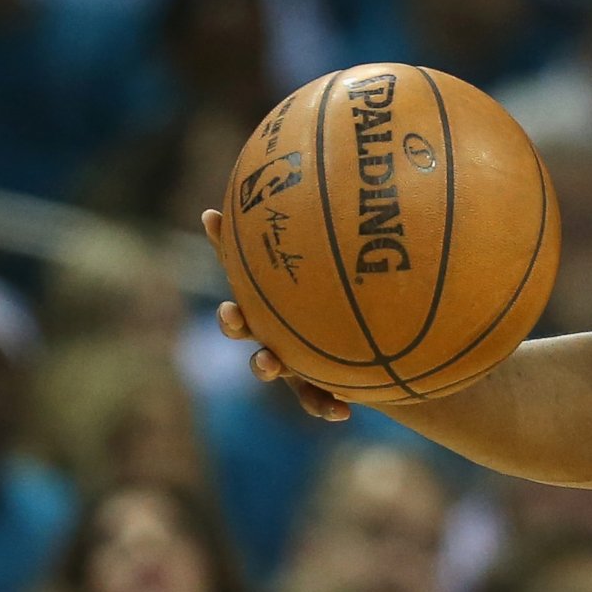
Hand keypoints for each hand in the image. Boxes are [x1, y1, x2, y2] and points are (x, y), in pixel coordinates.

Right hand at [201, 209, 359, 421]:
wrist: (379, 352)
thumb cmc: (363, 303)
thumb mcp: (365, 270)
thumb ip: (356, 237)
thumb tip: (365, 178)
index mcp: (278, 295)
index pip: (246, 264)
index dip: (225, 239)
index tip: (212, 216)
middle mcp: (274, 325)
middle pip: (242, 320)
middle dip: (232, 317)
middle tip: (232, 312)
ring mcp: (291, 358)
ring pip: (268, 365)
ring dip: (263, 365)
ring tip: (267, 364)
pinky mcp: (314, 386)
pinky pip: (314, 399)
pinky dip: (323, 406)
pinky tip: (342, 413)